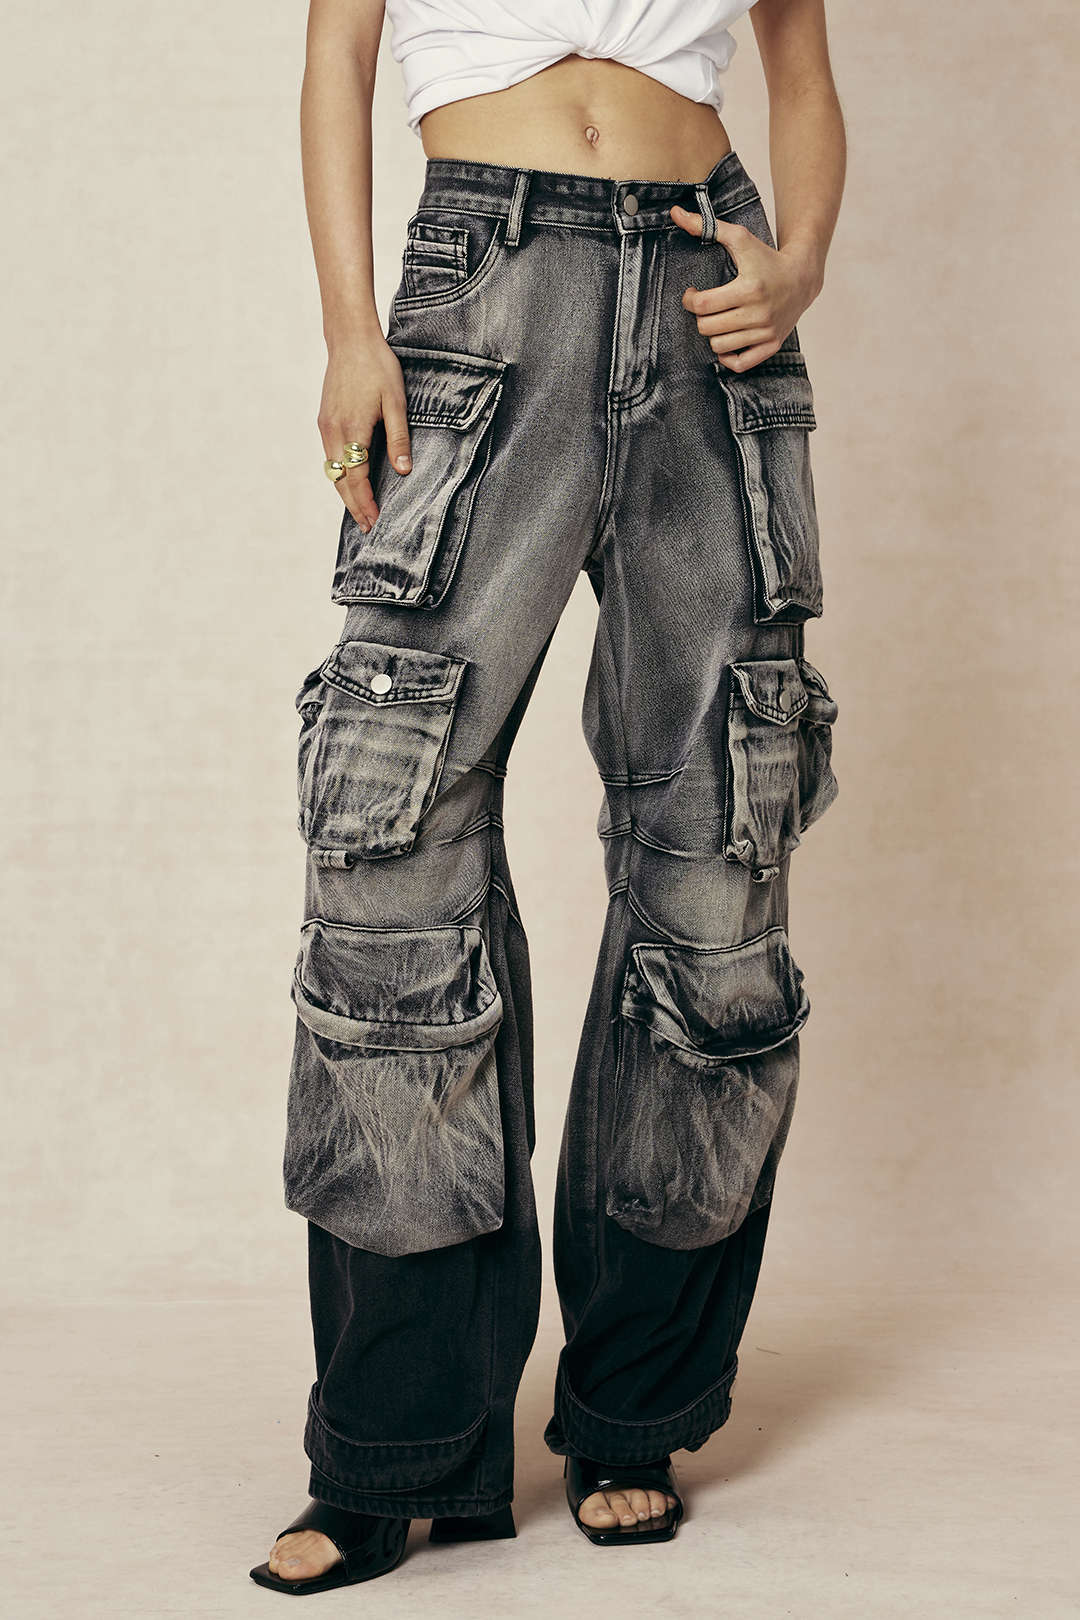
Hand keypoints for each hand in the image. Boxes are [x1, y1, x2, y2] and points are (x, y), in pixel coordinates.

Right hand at [317, 334, 412, 529]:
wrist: (350, 339)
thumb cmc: (377, 367)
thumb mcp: (396, 403)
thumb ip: (398, 439)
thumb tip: (403, 472)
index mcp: (352, 430)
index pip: (357, 479)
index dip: (366, 503)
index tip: (375, 522)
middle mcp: (332, 432)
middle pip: (341, 481)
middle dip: (354, 506)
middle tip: (367, 527)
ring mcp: (325, 427)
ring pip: (333, 471)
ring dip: (345, 493)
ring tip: (359, 511)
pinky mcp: (324, 420)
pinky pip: (330, 457)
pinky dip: (340, 475)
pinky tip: (351, 482)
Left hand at [670, 203, 822, 372]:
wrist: (802, 276)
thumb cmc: (766, 257)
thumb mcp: (739, 238)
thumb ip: (706, 226)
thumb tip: (675, 213)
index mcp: (748, 288)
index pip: (703, 305)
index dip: (690, 300)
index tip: (692, 294)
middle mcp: (758, 313)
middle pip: (707, 328)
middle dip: (700, 316)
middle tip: (705, 307)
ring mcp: (766, 332)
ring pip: (719, 346)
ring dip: (712, 333)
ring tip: (718, 319)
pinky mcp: (772, 345)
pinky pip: (740, 364)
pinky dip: (728, 356)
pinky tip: (727, 339)